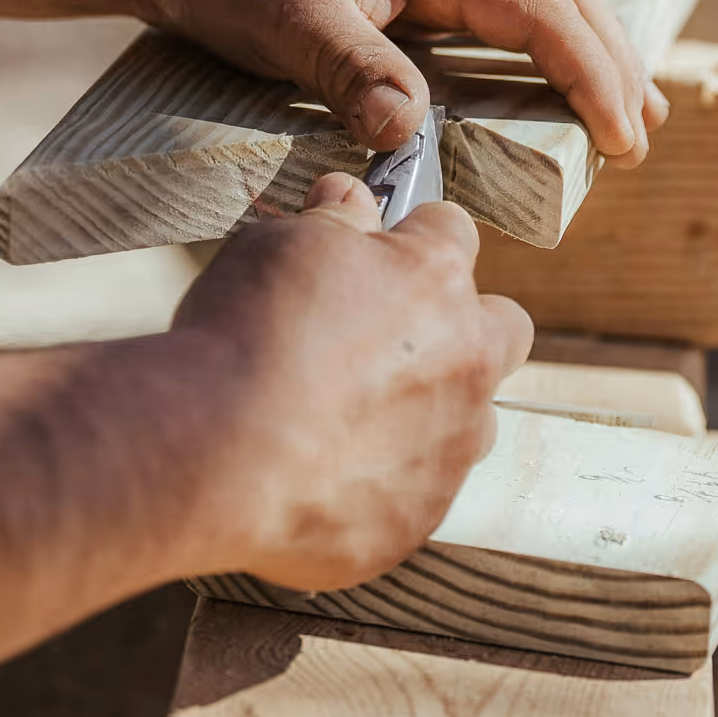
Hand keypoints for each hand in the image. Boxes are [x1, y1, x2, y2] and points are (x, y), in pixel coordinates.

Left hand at [135, 0, 669, 165]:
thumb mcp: (282, 22)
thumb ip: (351, 70)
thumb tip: (410, 133)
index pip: (542, 8)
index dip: (591, 74)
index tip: (622, 137)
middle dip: (613, 63)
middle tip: (643, 138)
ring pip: (538, 1)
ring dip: (589, 55)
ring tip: (629, 116)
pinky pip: (498, 17)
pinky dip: (541, 53)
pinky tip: (548, 90)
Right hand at [168, 173, 533, 591]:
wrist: (213, 453)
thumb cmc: (244, 335)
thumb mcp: (279, 245)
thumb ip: (332, 221)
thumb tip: (349, 196)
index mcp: (436, 281)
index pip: (453, 232)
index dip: (414, 235)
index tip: (381, 248)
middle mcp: (465, 363)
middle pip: (504, 329)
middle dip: (465, 325)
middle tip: (391, 335)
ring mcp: (449, 449)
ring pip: (471, 422)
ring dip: (430, 414)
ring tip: (349, 418)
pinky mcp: (415, 520)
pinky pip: (414, 495)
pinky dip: (379, 485)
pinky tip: (317, 476)